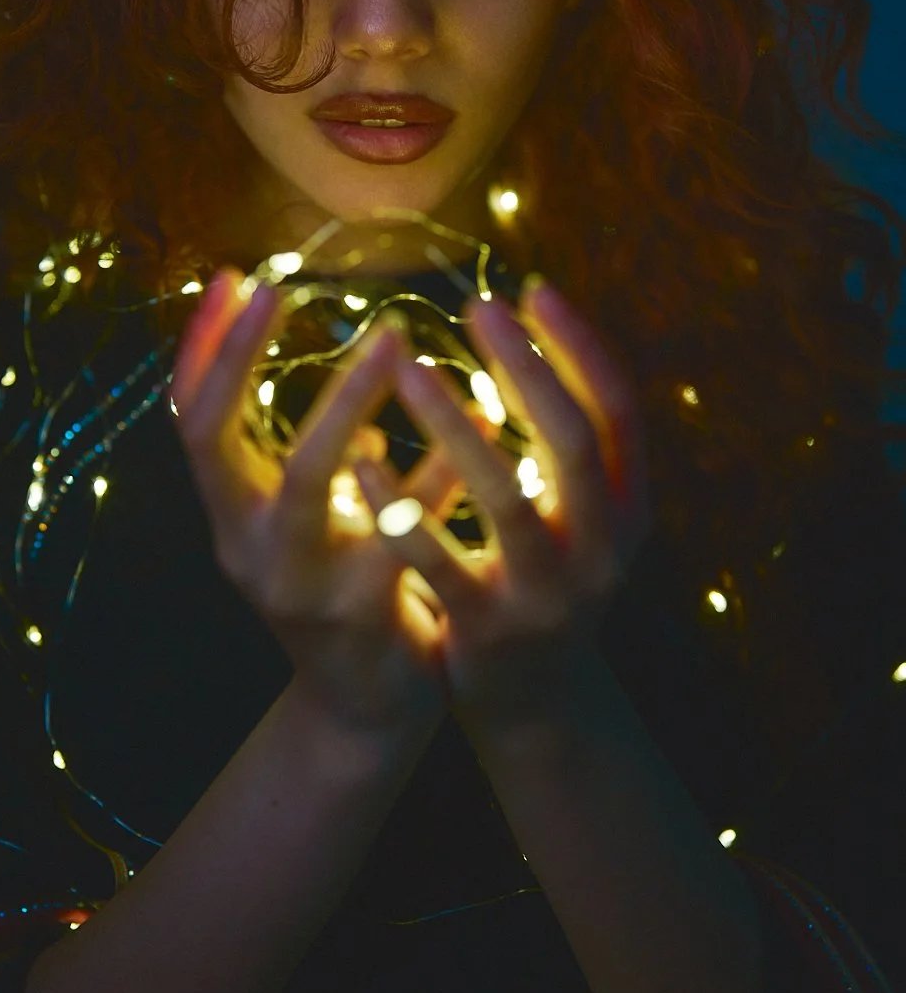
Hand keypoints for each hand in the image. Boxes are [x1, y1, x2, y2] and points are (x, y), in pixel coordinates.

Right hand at [169, 269, 477, 744]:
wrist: (363, 706)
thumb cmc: (331, 583)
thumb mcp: (290, 515)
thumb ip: (279, 445)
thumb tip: (284, 339)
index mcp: (230, 514)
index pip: (189, 420)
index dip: (201, 349)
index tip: (233, 277)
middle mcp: (247, 545)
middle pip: (219, 441)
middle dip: (243, 359)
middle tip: (285, 287)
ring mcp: (300, 581)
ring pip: (310, 481)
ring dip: (347, 401)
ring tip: (395, 335)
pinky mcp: (366, 612)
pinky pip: (404, 525)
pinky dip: (438, 467)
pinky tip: (482, 414)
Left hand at [352, 279, 652, 744]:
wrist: (541, 703)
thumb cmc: (549, 575)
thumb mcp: (582, 509)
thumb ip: (569, 437)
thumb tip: (532, 325)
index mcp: (631, 505)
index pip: (618, 409)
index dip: (579, 347)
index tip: (530, 289)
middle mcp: (605, 547)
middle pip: (575, 443)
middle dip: (528, 369)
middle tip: (477, 306)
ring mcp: (550, 592)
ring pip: (508, 500)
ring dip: (456, 429)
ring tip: (411, 369)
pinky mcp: (490, 630)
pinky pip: (441, 562)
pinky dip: (402, 507)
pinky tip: (362, 457)